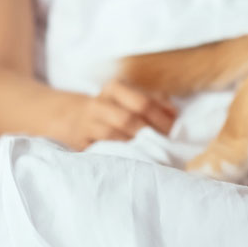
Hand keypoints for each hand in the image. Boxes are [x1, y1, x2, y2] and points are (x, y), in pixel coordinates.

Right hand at [58, 79, 177, 149]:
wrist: (73, 118)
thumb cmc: (113, 109)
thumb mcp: (131, 98)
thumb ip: (155, 101)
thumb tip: (174, 113)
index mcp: (115, 88)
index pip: (143, 102)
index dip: (162, 118)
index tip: (175, 131)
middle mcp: (99, 103)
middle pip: (130, 119)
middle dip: (152, 134)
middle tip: (168, 145)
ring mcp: (87, 123)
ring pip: (115, 136)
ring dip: (137, 145)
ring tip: (155, 153)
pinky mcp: (80, 142)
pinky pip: (103, 149)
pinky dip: (121, 154)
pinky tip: (135, 158)